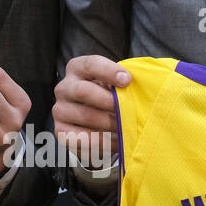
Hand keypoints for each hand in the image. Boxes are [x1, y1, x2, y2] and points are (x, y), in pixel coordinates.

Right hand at [53, 54, 130, 168]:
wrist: (97, 122)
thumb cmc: (109, 97)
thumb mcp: (116, 84)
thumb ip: (125, 81)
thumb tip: (145, 82)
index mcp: (77, 69)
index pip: (90, 64)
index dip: (109, 71)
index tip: (127, 80)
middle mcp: (64, 88)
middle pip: (83, 91)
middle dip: (109, 101)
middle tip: (128, 110)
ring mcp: (59, 110)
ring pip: (85, 116)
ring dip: (109, 123)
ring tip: (126, 128)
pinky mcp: (61, 132)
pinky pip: (81, 138)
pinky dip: (103, 141)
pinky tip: (117, 140)